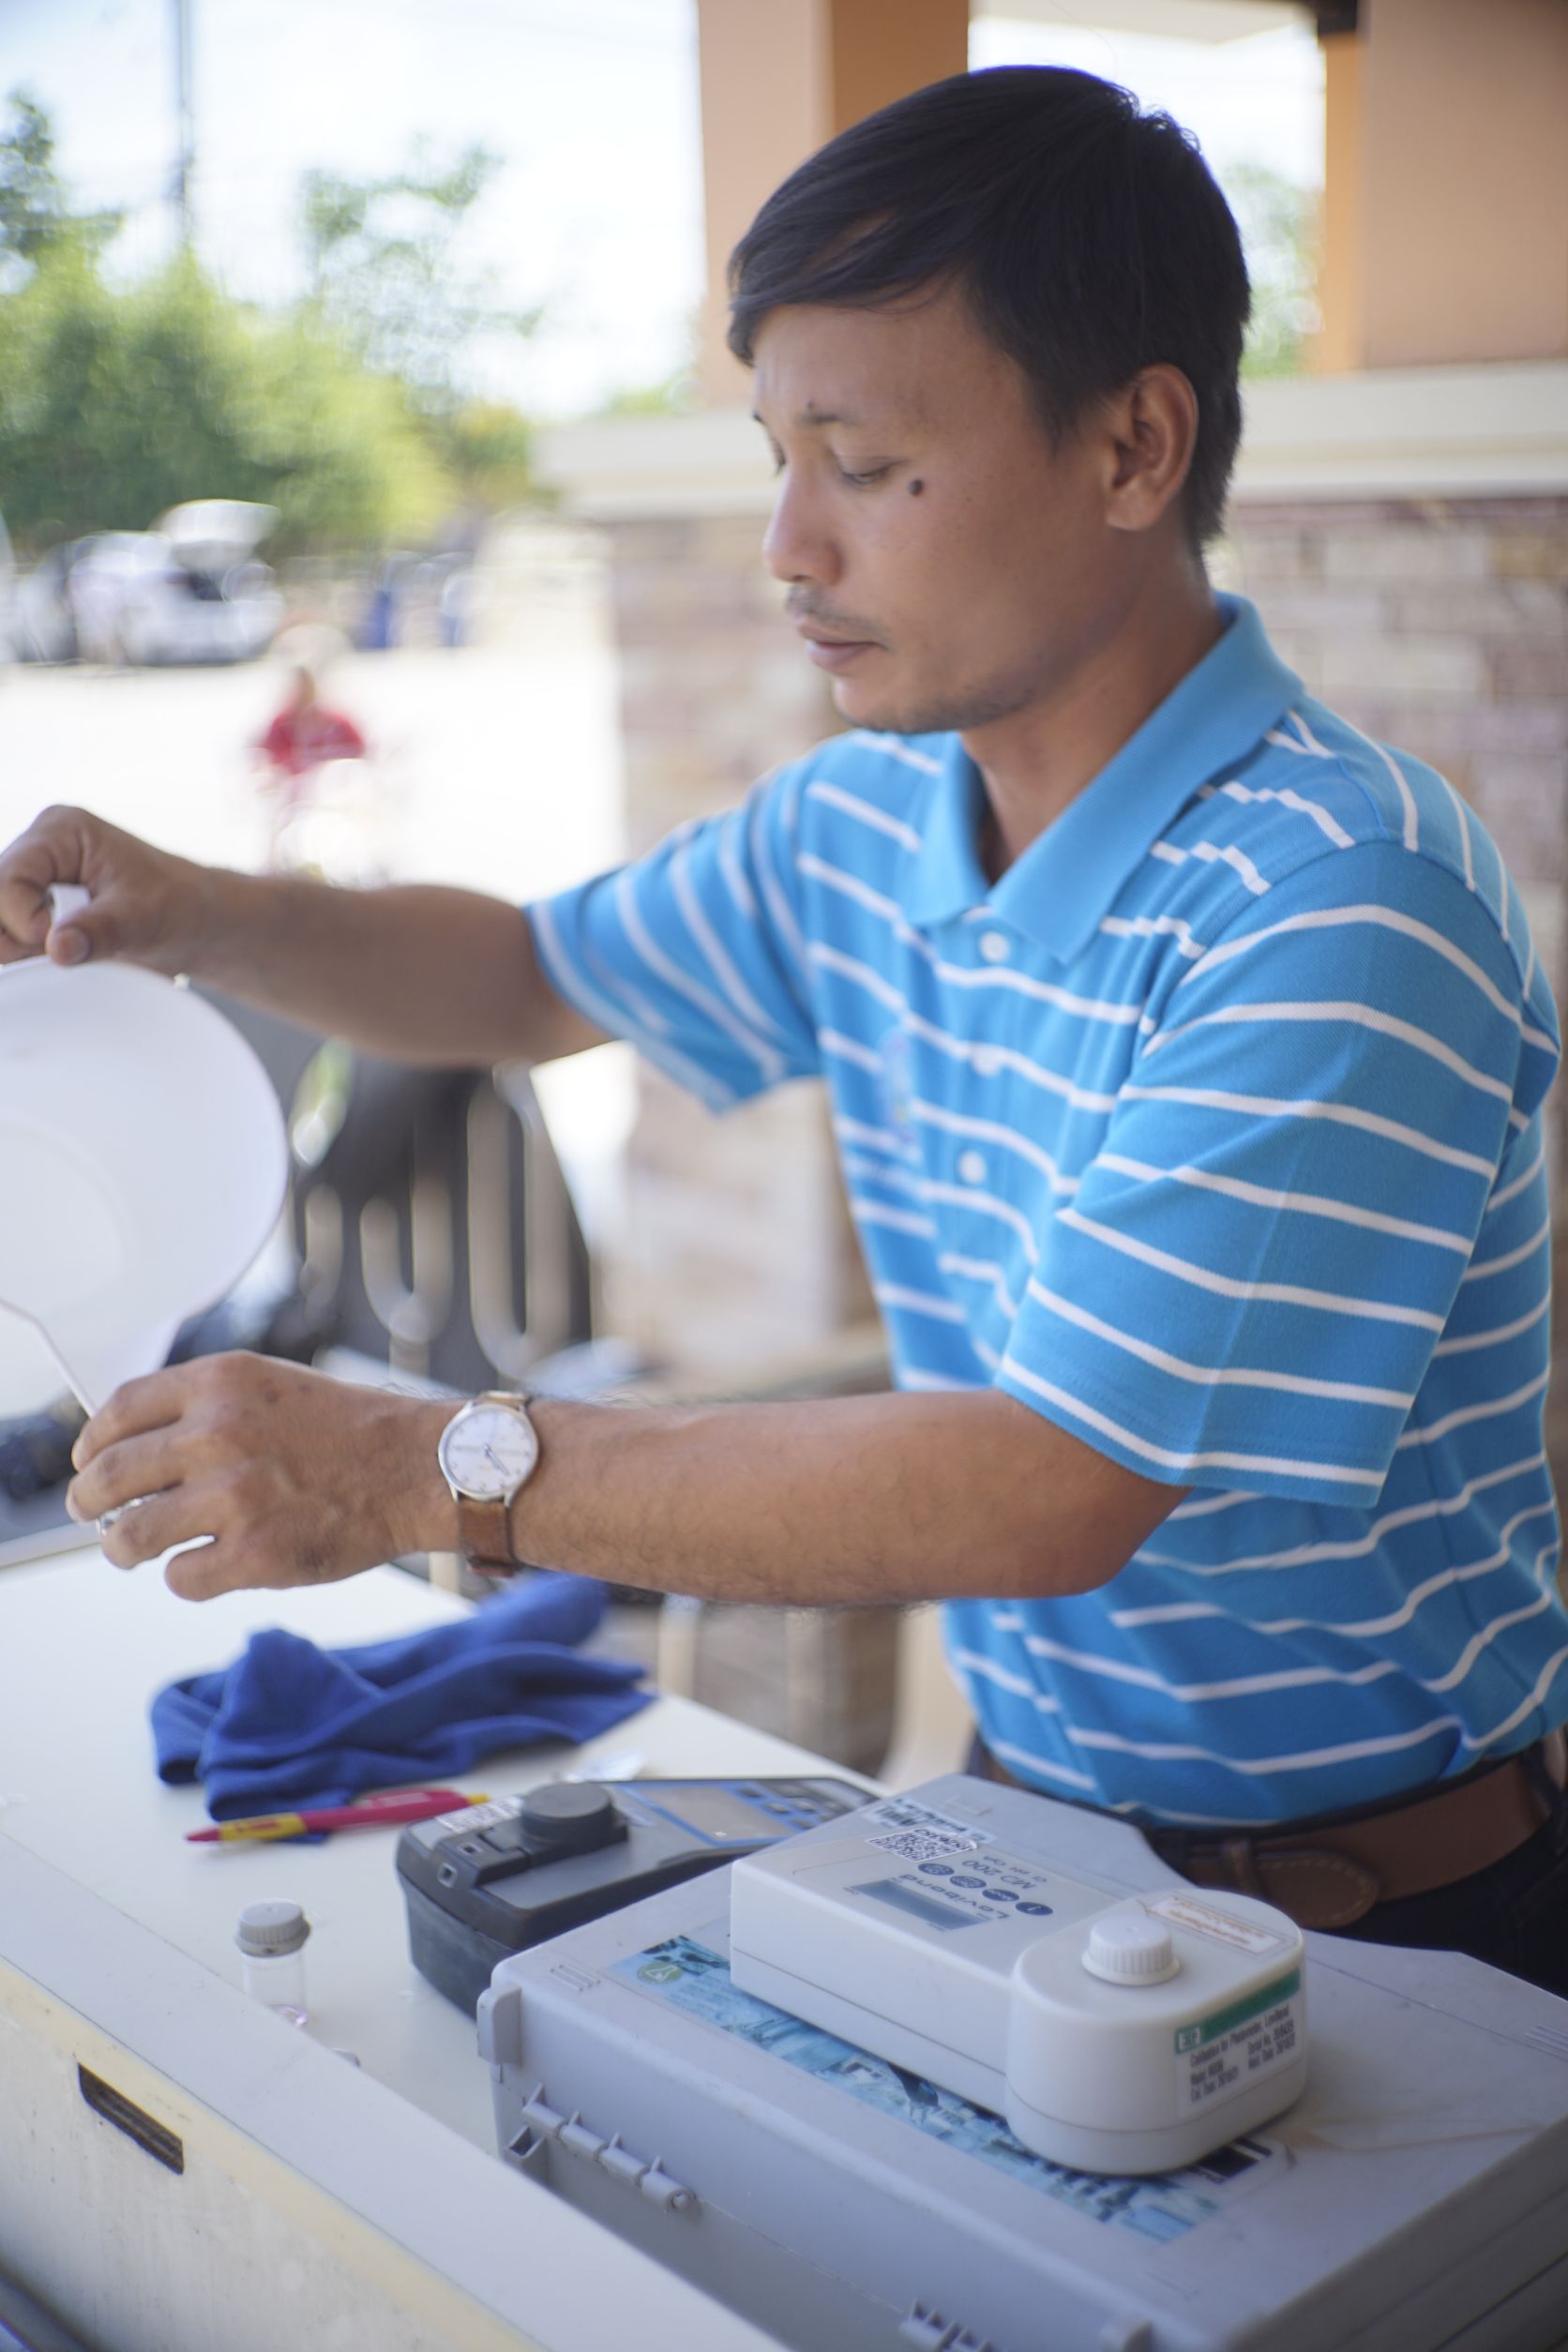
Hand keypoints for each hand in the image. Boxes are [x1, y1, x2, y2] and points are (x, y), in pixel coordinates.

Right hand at [0, 804, 209, 973]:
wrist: (197, 923)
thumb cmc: (178, 905)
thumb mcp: (142, 919)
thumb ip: (98, 932)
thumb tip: (57, 948)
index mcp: (62, 831)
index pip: (9, 878)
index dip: (22, 919)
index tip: (55, 944)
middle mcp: (41, 850)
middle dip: (19, 935)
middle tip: (62, 951)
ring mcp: (37, 880)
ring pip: (1, 921)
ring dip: (24, 949)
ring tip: (73, 951)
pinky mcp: (38, 907)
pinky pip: (12, 935)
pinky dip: (30, 955)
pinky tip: (64, 955)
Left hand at [65, 1353, 454, 1599]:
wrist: (419, 1468)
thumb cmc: (350, 1430)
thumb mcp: (271, 1386)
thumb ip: (205, 1406)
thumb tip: (136, 1447)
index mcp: (220, 1384)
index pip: (118, 1412)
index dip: (92, 1444)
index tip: (88, 1462)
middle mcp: (219, 1433)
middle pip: (108, 1476)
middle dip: (89, 1501)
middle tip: (92, 1513)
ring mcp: (235, 1497)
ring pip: (132, 1535)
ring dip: (122, 1548)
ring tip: (130, 1551)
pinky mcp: (255, 1554)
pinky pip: (182, 1577)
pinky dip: (184, 1576)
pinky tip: (203, 1565)